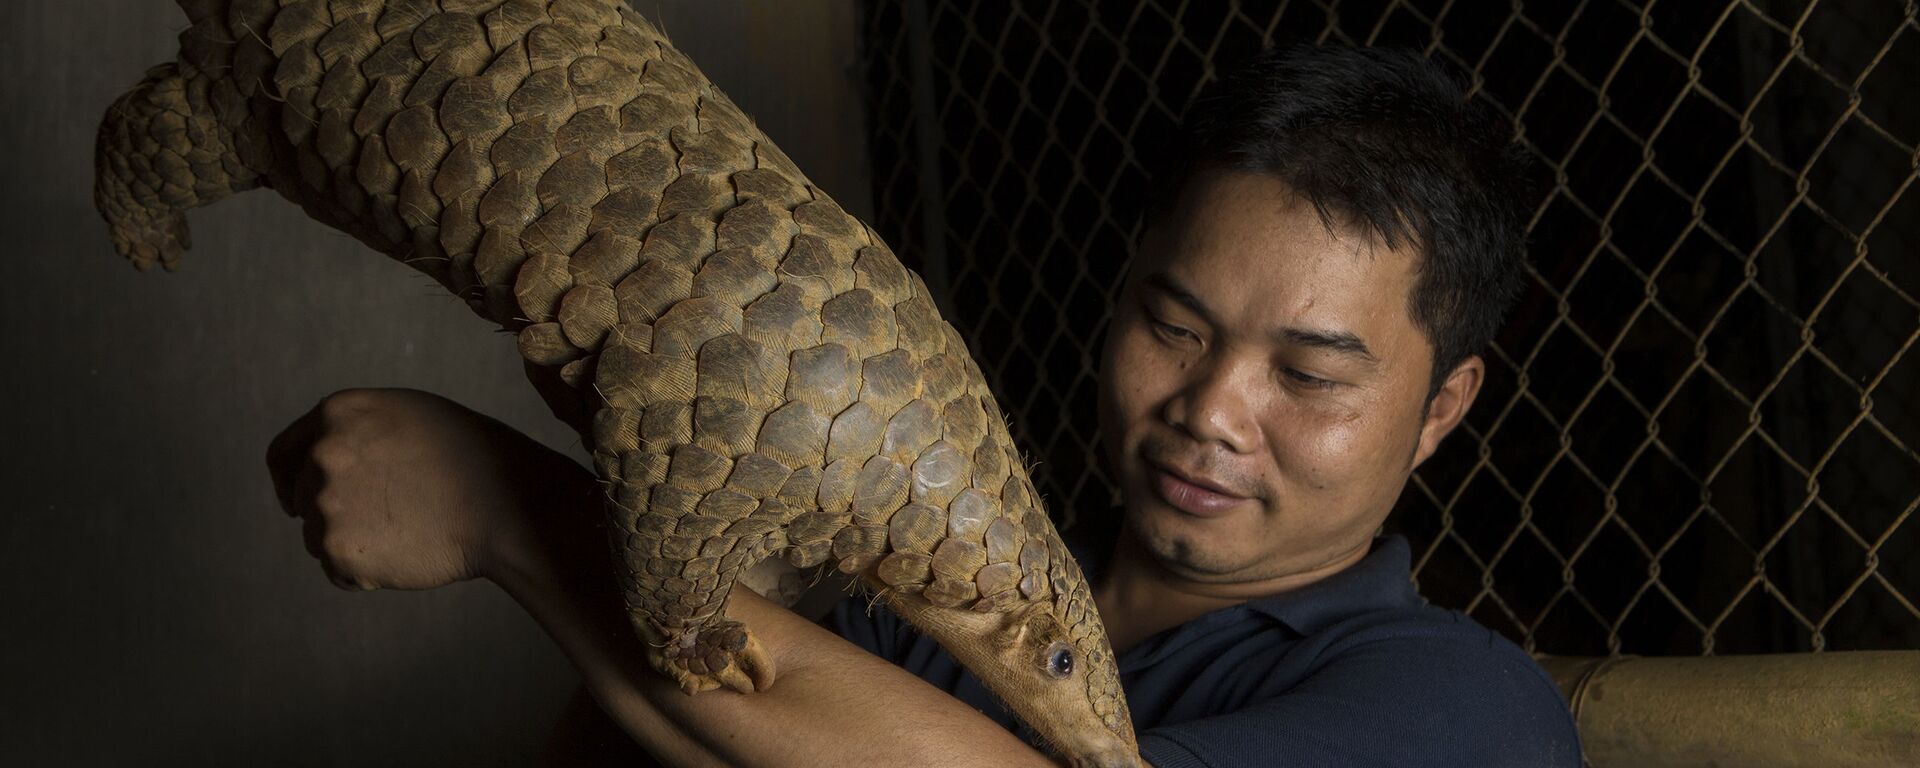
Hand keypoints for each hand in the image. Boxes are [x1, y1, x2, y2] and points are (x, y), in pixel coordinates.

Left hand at [265, 388, 597, 590]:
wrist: (507, 505)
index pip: (281, 454)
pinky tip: (408, 553)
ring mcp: (328, 504)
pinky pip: (338, 571)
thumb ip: (356, 430)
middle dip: (335, 513)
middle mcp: (323, 454)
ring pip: (319, 538)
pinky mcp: (340, 552)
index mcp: (337, 412)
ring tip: (408, 534)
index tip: (296, 502)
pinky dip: (365, 572)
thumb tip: (318, 459)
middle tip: (388, 520)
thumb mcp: (407, 417)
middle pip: (304, 500)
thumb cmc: (472, 458)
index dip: (288, 480)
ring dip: (352, 543)